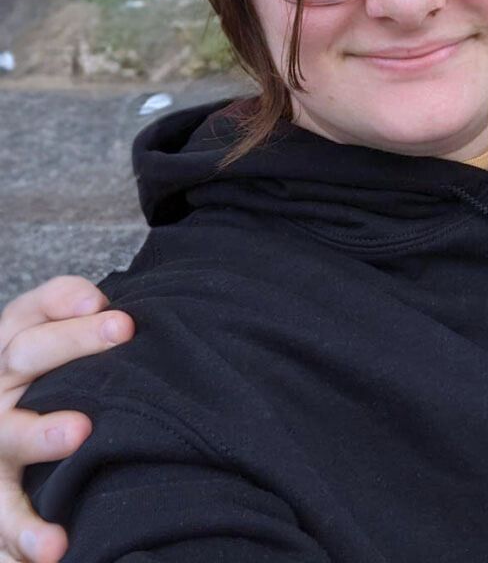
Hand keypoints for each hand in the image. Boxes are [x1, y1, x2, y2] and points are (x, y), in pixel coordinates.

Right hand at [0, 277, 133, 562]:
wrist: (3, 409)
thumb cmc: (47, 368)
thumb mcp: (44, 328)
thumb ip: (66, 304)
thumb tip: (96, 298)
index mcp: (10, 344)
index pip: (38, 317)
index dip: (74, 313)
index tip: (126, 320)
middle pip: (25, 356)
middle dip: (70, 347)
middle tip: (121, 336)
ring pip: (8, 434)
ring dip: (40, 434)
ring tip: (80, 433)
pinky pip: (5, 514)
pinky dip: (26, 534)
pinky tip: (54, 547)